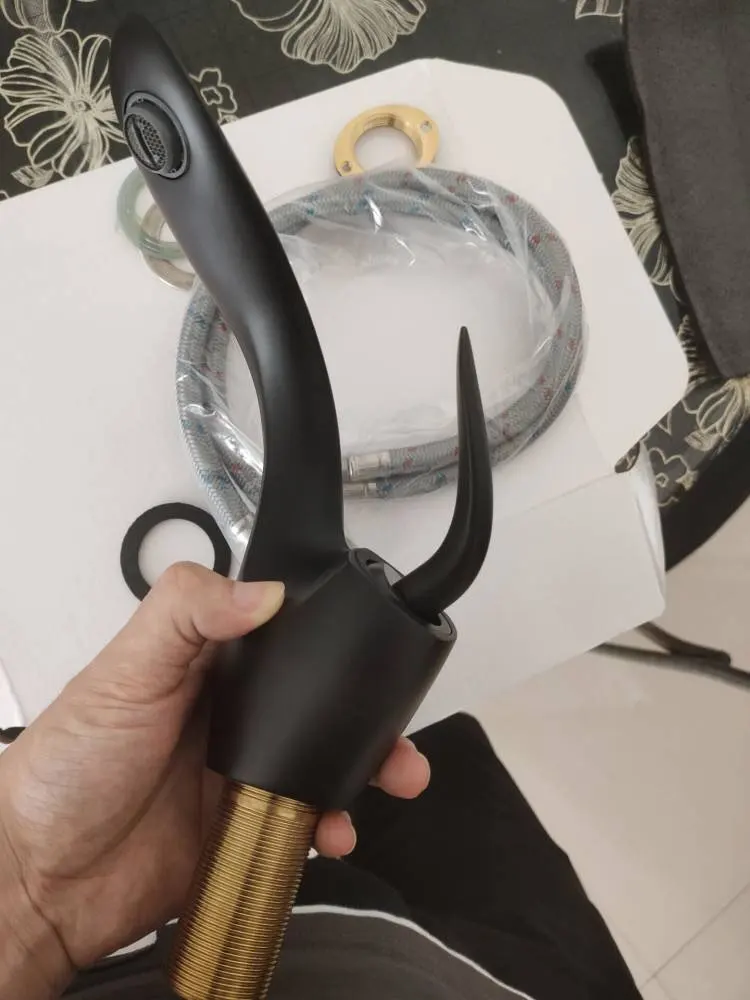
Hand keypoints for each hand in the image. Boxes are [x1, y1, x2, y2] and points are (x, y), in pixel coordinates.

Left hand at [0, 564, 429, 996]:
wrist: (42, 880)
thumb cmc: (65, 768)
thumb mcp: (124, 672)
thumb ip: (186, 615)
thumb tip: (262, 590)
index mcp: (203, 663)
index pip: (282, 636)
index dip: (331, 639)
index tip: (374, 647)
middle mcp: (227, 713)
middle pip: (317, 703)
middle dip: (367, 714)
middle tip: (398, 727)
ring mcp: (239, 770)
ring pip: (323, 761)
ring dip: (365, 770)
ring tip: (393, 778)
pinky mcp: (244, 823)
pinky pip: (307, 820)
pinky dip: (333, 826)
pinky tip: (333, 832)